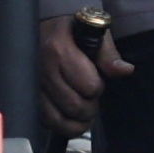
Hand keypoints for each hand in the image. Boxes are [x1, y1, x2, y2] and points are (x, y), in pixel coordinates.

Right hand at [38, 12, 108, 133]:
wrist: (46, 26)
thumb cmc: (74, 31)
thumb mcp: (95, 34)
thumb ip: (109, 55)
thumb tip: (125, 70)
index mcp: (59, 49)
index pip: (88, 85)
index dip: (97, 87)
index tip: (95, 80)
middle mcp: (42, 68)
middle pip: (74, 106)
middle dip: (89, 106)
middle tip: (90, 97)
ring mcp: (32, 84)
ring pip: (58, 119)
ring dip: (76, 120)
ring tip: (82, 110)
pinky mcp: (28, 95)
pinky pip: (45, 121)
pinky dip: (62, 125)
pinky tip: (71, 119)